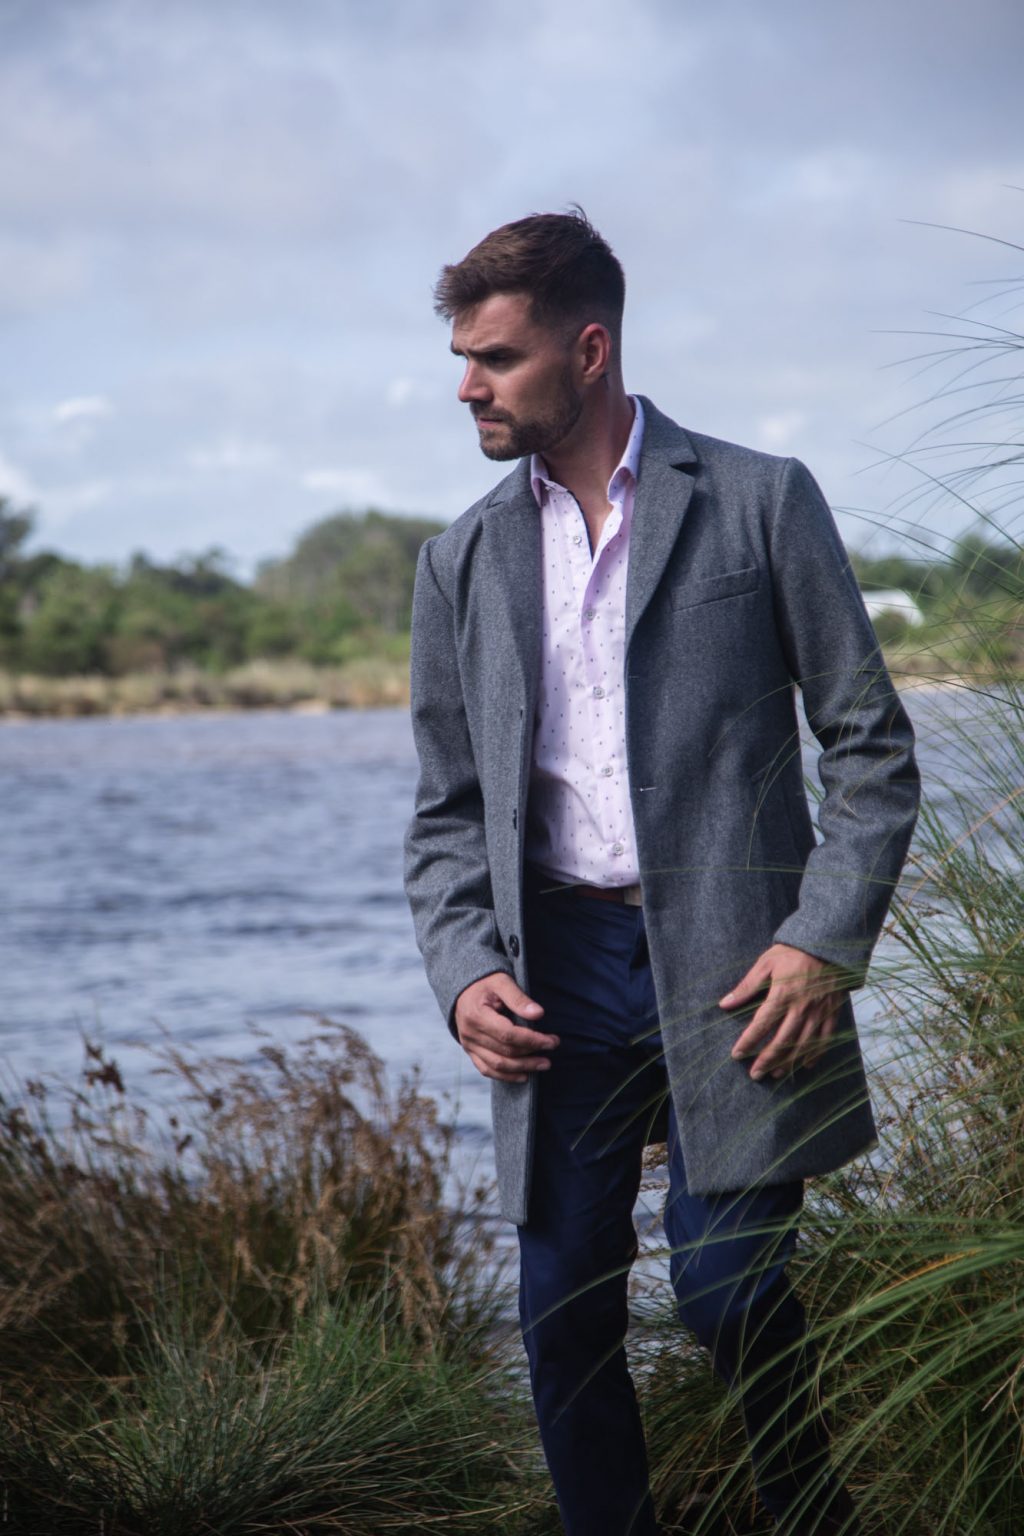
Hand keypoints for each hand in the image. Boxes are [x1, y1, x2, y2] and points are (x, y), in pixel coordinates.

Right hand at [453, 972, 558, 1083]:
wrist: (463, 990)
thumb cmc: (485, 984)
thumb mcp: (502, 982)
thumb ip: (519, 998)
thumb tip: (539, 1014)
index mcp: (477, 1015)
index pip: (508, 1034)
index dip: (532, 1040)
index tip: (552, 1041)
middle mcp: (470, 1034)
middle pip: (505, 1052)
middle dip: (532, 1054)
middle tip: (552, 1050)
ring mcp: (468, 1045)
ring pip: (497, 1065)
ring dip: (523, 1068)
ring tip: (543, 1065)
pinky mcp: (470, 1051)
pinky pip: (487, 1069)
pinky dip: (506, 1076)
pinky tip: (524, 1076)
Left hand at [721, 944, 845, 1080]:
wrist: (827, 945)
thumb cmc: (792, 953)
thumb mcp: (765, 964)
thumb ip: (746, 986)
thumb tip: (725, 1004)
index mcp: (782, 995)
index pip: (761, 1025)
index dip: (748, 1042)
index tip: (737, 1055)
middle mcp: (801, 1008)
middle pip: (782, 1041)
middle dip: (767, 1060)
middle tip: (755, 1074)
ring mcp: (818, 1012)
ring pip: (802, 1045)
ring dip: (788, 1062)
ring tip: (775, 1074)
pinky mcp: (831, 1013)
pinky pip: (825, 1039)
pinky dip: (815, 1054)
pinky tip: (805, 1065)